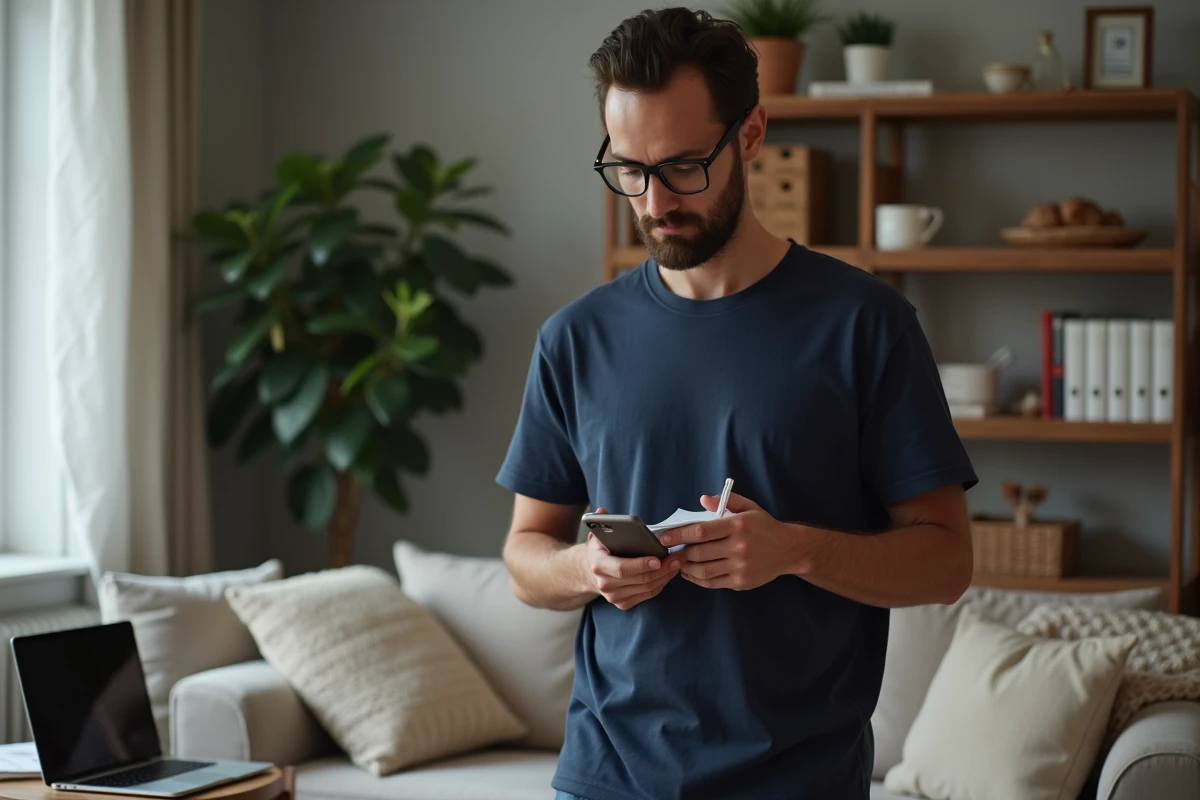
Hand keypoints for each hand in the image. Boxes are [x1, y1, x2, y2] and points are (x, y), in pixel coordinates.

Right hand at [584, 507, 681, 609]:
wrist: (590, 573)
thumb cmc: (601, 551)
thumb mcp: (597, 535)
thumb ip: (600, 522)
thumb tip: (602, 511)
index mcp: (598, 565)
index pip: (622, 568)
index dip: (641, 565)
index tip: (658, 559)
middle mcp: (605, 584)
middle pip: (640, 579)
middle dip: (662, 569)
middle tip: (677, 557)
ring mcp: (614, 596)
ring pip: (647, 588)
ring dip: (665, 576)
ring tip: (677, 562)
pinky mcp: (623, 603)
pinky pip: (647, 595)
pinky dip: (661, 584)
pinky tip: (669, 573)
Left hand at [659, 493, 799, 590]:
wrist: (789, 550)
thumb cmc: (764, 526)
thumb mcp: (748, 507)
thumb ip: (725, 501)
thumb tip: (702, 500)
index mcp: (737, 526)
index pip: (701, 531)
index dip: (679, 535)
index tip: (664, 537)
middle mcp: (739, 547)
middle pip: (699, 553)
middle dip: (680, 552)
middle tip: (670, 551)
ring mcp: (740, 567)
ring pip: (703, 571)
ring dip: (686, 568)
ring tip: (679, 562)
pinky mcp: (741, 582)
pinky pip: (712, 583)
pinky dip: (697, 580)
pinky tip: (691, 573)